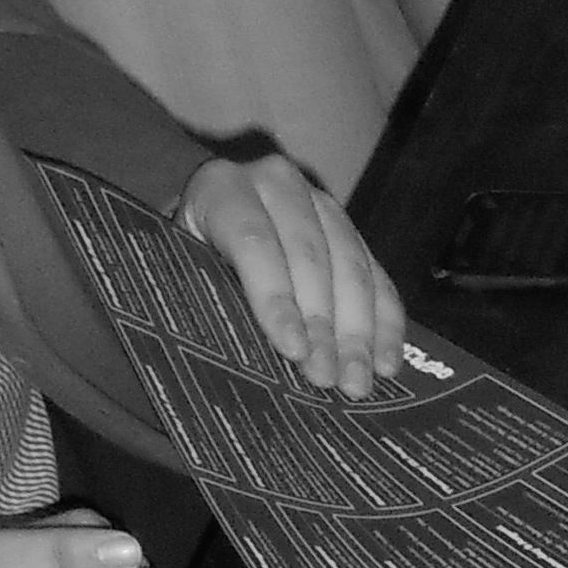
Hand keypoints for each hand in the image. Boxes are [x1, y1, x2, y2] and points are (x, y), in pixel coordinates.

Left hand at [178, 156, 404, 399]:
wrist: (208, 234)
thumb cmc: (187, 265)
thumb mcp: (182, 275)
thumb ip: (207, 301)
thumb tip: (244, 362)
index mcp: (223, 188)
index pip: (254, 240)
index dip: (275, 298)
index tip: (293, 350)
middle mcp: (277, 184)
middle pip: (310, 256)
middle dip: (322, 324)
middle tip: (327, 378)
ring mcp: (322, 205)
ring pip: (351, 268)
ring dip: (358, 332)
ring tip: (356, 383)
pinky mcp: (353, 233)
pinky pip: (378, 279)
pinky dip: (385, 325)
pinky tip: (386, 364)